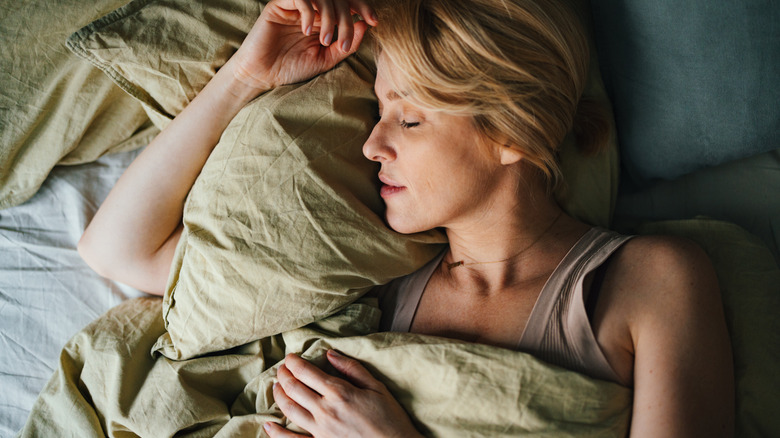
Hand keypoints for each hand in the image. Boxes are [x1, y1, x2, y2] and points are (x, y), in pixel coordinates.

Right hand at [230, 0, 377, 92]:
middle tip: (343, 42)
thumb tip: (365, 25)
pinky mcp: (280, 5)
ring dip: (330, 17)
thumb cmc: (292, 68)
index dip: (362, 7)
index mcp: (325, 19)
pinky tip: (307, 31)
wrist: (262, 75)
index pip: (347, 4)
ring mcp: (297, 6)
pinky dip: (309, 12)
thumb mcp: (325, 59)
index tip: (374, 21)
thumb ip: (345, 44)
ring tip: (325, 41)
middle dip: (346, 19)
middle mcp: (312, 9)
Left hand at [265, 350, 422, 437]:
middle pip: (294, 388)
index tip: (290, 357)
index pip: (306, 372)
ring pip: (289, 410)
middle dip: (284, 375)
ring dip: (279, 395)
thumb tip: (330, 354)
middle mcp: (325, 410)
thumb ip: (352, 369)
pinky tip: (269, 424)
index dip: (293, 362)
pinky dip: (277, 433)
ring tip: (276, 386)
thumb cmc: (390, 418)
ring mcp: (320, 431)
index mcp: (340, 392)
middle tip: (282, 368)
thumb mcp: (377, 388)